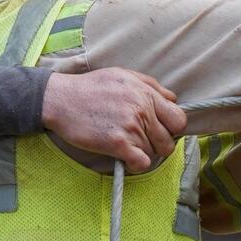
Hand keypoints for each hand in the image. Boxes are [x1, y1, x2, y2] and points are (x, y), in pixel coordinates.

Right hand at [43, 68, 186, 172]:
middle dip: (158, 145)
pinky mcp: (117, 143)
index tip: (160, 131)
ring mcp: (131, 127)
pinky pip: (142, 163)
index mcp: (146, 93)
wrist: (61, 99)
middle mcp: (142, 109)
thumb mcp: (123, 75)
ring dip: (142, 153)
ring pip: (153, 153)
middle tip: (142, 142)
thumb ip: (151, 86)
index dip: (172, 129)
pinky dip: (136, 165)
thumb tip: (173, 100)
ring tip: (126, 145)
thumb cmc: (90, 87)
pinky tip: (126, 158)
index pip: (179, 119)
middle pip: (168, 141)